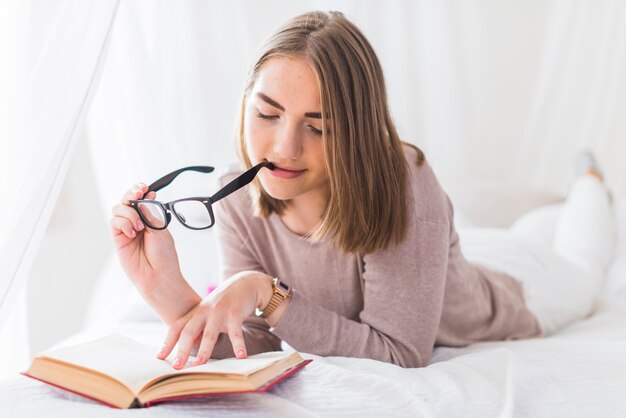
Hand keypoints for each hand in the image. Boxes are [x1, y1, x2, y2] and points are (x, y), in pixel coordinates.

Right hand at [110, 183, 182, 290]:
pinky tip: (133, 233)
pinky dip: (123, 223)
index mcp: (150, 217)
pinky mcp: (118, 238)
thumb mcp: (160, 228)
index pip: (140, 198)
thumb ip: (149, 212)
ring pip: (118, 209)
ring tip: (140, 227)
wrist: (159, 274)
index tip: (144, 187)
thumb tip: (143, 197)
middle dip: (131, 193)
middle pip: (126, 200)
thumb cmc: (164, 255)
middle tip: (138, 193)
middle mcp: (137, 222)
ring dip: (129, 213)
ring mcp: (126, 230)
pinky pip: (114, 222)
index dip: (139, 190)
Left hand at [156, 271, 272, 368]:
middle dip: (182, 350)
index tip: (159, 357)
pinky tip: (241, 356)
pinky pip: (236, 333)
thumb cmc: (223, 303)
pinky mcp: (235, 314)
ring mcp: (219, 312)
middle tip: (177, 366)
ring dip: (204, 351)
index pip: (177, 328)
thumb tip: (187, 350)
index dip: (168, 342)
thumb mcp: (207, 312)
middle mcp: (204, 312)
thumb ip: (198, 327)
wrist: (244, 283)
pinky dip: (238, 345)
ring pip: (209, 334)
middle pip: (189, 332)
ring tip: (199, 365)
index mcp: (195, 313)